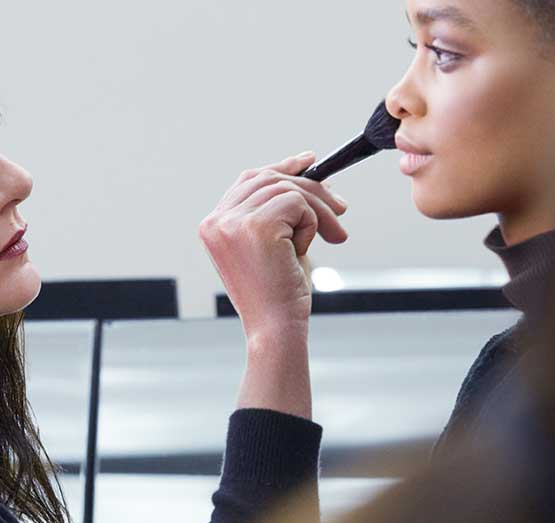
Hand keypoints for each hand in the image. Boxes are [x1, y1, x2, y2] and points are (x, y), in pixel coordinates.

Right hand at [199, 152, 348, 337]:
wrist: (276, 328)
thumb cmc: (278, 295)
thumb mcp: (274, 246)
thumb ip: (279, 211)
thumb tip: (310, 176)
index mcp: (213, 225)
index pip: (249, 179)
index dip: (282, 167)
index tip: (310, 161)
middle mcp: (216, 220)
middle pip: (270, 179)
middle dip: (312, 189)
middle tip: (341, 208)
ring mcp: (232, 222)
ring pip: (288, 189)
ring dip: (318, 212)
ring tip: (333, 236)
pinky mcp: (256, 226)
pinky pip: (297, 203)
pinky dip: (311, 224)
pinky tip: (304, 250)